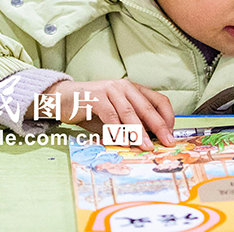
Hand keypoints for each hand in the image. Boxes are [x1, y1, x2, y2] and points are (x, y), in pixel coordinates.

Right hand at [40, 79, 174, 149]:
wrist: (62, 98)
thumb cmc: (92, 109)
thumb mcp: (116, 116)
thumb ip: (131, 123)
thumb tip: (150, 139)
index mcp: (133, 89)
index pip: (159, 100)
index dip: (167, 117)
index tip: (171, 133)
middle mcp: (124, 86)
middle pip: (147, 107)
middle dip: (159, 126)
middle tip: (167, 142)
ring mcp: (110, 90)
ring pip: (129, 112)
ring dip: (139, 131)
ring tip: (146, 146)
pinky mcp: (96, 97)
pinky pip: (111, 116)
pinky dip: (118, 130)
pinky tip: (123, 142)